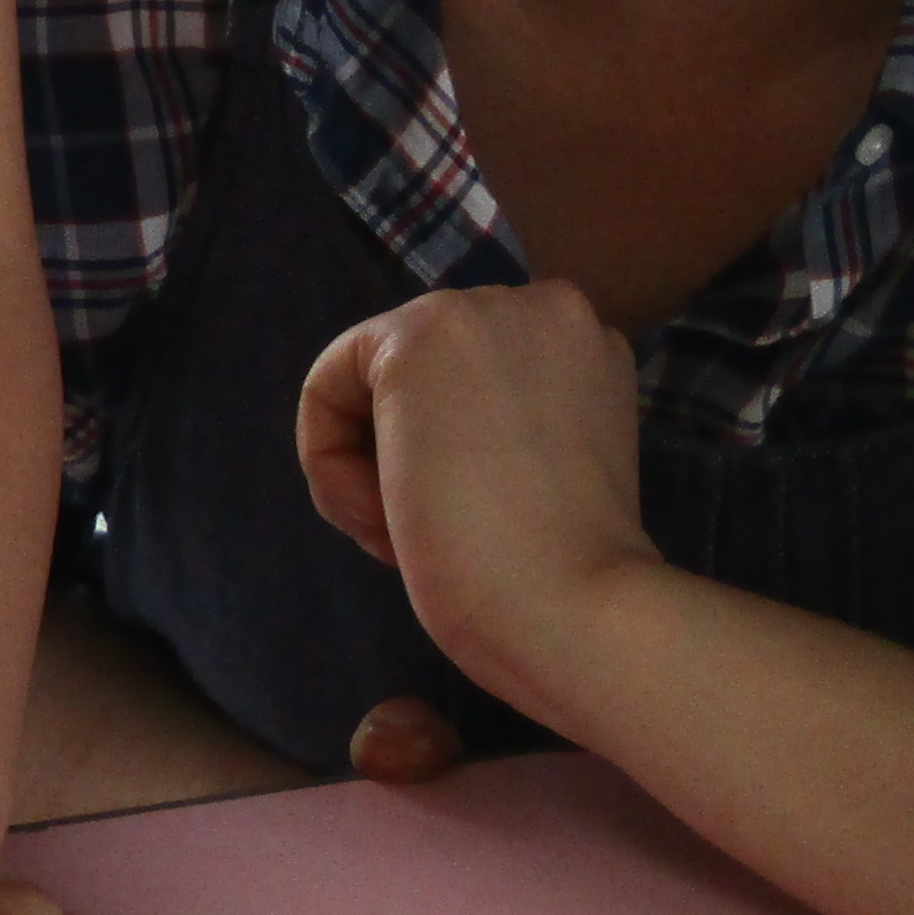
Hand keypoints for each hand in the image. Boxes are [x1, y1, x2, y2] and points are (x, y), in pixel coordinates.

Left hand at [298, 281, 656, 709]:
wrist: (574, 607)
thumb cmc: (559, 574)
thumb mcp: (542, 472)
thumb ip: (495, 424)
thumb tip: (421, 418)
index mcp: (588, 348)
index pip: (468, 388)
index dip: (450, 467)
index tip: (472, 529)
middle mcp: (548, 307)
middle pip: (413, 381)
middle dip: (403, 465)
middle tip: (434, 539)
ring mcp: (485, 309)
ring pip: (365, 386)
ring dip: (369, 473)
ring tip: (412, 535)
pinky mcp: (420, 334)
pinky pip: (325, 391)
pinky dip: (329, 465)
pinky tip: (383, 516)